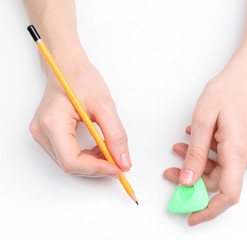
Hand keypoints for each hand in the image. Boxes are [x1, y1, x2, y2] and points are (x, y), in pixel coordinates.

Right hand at [29, 52, 130, 177]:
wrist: (66, 64)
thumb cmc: (80, 77)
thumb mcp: (104, 105)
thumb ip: (116, 135)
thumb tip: (123, 161)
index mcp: (53, 122)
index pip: (72, 161)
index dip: (98, 169)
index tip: (117, 168)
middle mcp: (42, 131)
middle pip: (70, 165)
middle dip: (97, 167)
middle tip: (118, 161)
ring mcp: (42, 133)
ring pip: (69, 162)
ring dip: (93, 162)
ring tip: (110, 151)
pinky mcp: (48, 133)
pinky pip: (67, 154)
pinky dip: (86, 156)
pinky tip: (99, 147)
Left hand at [164, 53, 246, 225]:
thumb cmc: (228, 90)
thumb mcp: (203, 119)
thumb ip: (195, 153)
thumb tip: (188, 180)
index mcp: (238, 149)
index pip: (227, 193)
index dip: (209, 210)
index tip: (192, 215)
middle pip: (219, 181)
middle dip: (193, 177)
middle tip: (172, 167)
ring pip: (223, 169)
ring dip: (200, 163)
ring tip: (182, 146)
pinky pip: (229, 158)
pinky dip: (212, 154)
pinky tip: (200, 140)